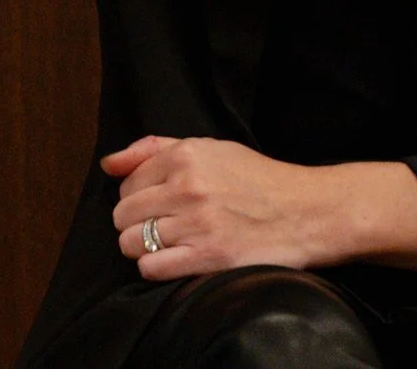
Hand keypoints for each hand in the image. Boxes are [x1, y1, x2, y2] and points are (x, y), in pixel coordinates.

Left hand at [101, 137, 416, 280]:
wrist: (308, 211)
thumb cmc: (258, 180)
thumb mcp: (211, 149)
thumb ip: (154, 149)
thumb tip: (108, 163)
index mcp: (186, 156)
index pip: (127, 182)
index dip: (138, 195)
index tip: (158, 203)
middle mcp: (188, 187)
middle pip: (123, 214)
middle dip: (135, 222)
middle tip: (162, 225)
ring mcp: (197, 224)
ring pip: (131, 242)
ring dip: (143, 247)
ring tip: (169, 244)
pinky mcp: (208, 258)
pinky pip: (150, 268)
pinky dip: (156, 268)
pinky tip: (177, 260)